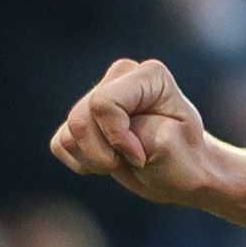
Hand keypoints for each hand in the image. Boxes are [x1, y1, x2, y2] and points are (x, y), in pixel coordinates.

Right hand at [49, 58, 228, 206]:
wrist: (183, 171)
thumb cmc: (184, 159)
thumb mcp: (170, 148)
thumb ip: (139, 134)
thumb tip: (110, 133)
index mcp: (149, 75)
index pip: (103, 104)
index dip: (117, 138)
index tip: (142, 156)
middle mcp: (121, 77)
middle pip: (80, 120)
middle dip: (102, 153)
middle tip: (135, 161)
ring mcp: (98, 95)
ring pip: (69, 134)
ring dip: (94, 160)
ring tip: (125, 161)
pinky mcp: (82, 117)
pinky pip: (61, 144)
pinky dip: (83, 162)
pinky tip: (110, 160)